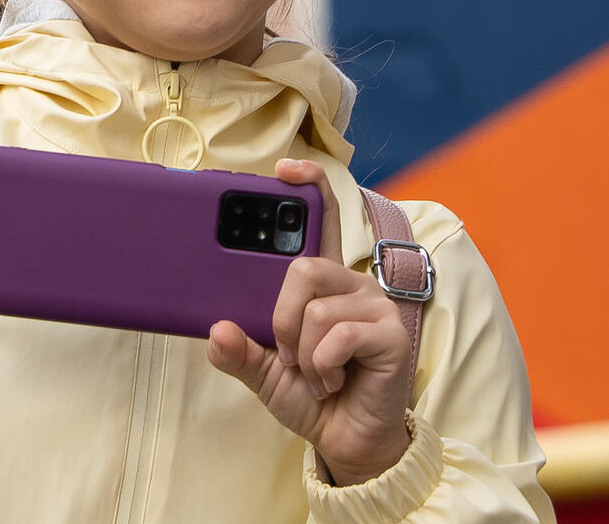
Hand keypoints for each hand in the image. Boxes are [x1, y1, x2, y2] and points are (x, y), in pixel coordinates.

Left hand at [206, 158, 412, 485]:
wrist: (347, 440)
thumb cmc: (312, 394)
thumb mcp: (263, 371)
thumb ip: (238, 351)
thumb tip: (216, 331)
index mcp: (323, 283)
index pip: (323, 218)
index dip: (309, 185)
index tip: (282, 169)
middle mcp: (353, 283)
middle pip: (303, 265)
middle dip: (280, 316)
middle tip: (286, 350)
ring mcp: (376, 305)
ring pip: (315, 304)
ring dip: (302, 350)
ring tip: (316, 372)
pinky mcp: (393, 332)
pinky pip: (336, 334)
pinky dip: (322, 365)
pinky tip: (334, 380)